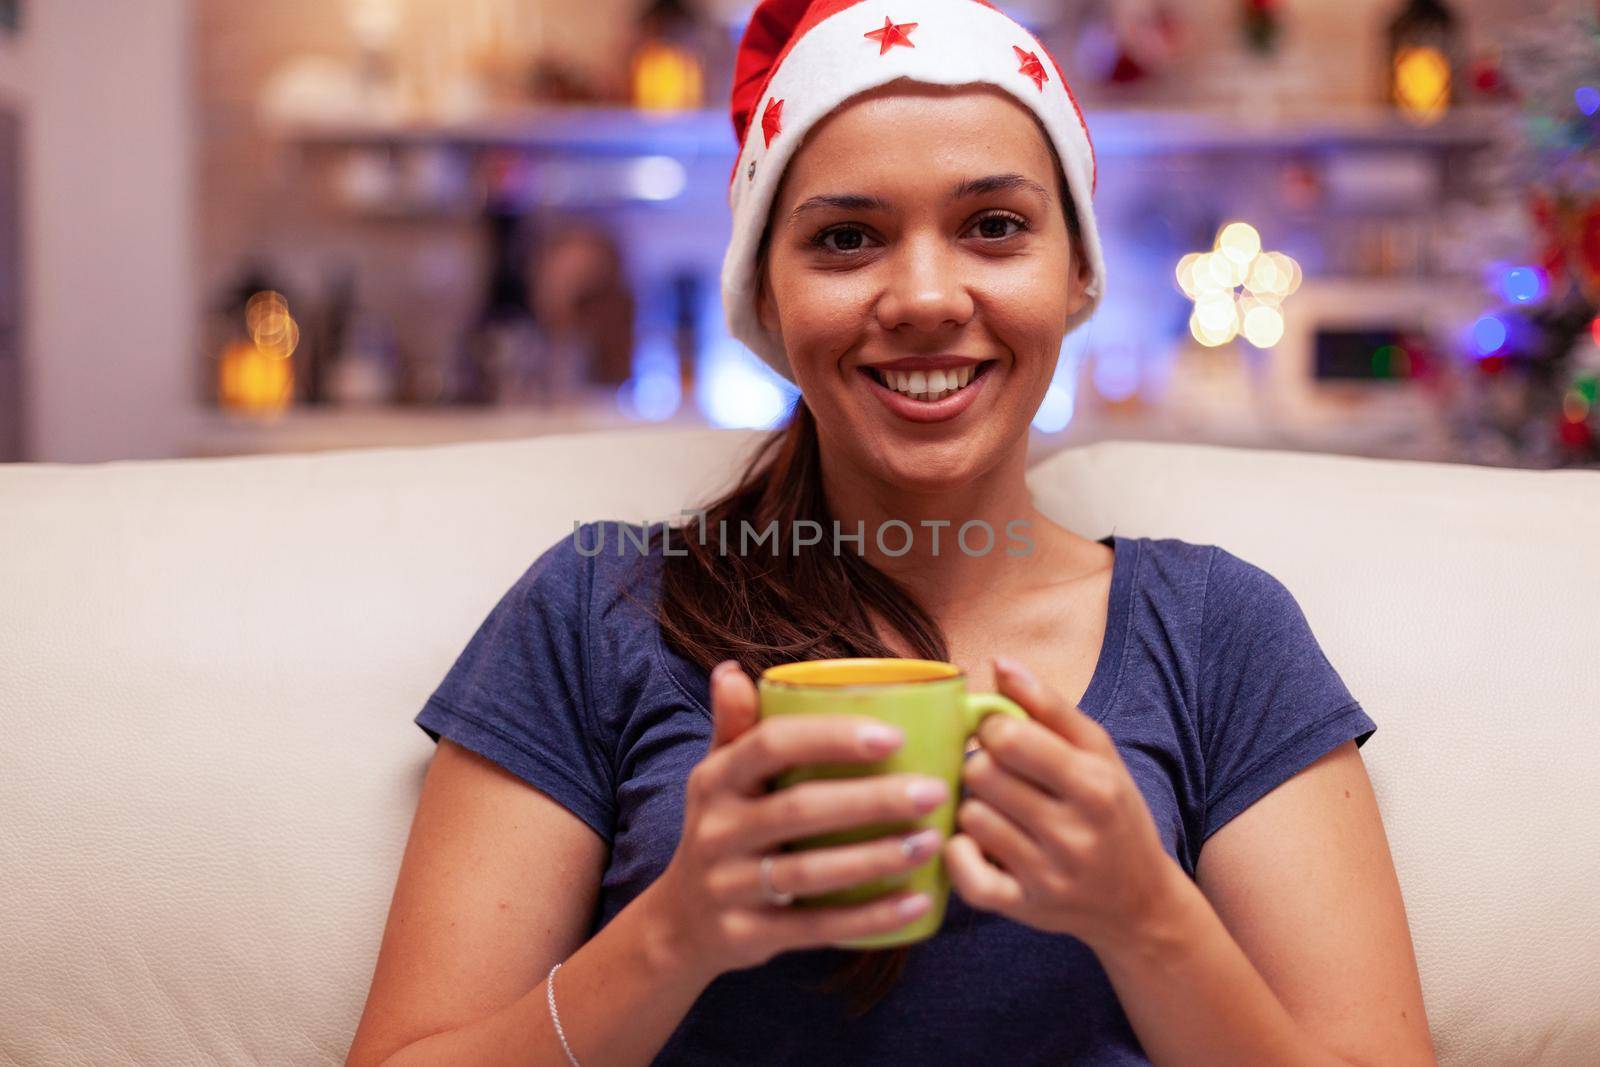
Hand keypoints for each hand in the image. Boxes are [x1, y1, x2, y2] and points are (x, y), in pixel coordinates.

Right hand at [643, 660, 950, 978]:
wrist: (682, 921)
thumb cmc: (725, 828)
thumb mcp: (719, 776)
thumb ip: (736, 725)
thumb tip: (733, 669)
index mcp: (716, 778)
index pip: (771, 745)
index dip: (832, 738)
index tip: (896, 737)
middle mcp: (716, 830)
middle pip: (800, 809)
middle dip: (873, 800)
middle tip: (935, 792)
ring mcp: (728, 886)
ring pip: (811, 873)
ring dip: (877, 858)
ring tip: (932, 842)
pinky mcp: (746, 935)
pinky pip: (815, 927)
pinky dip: (869, 919)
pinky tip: (916, 902)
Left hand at [944, 655, 1186, 954]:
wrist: (1139, 902)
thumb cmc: (1113, 813)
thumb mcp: (1098, 753)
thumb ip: (1048, 705)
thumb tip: (999, 663)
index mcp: (1095, 785)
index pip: (1008, 736)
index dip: (993, 728)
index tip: (1003, 737)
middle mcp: (1073, 833)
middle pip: (981, 774)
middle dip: (982, 766)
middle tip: (1000, 776)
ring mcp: (1047, 876)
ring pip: (969, 817)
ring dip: (975, 808)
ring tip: (999, 811)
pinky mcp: (1023, 907)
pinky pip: (964, 873)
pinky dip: (960, 853)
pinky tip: (978, 845)